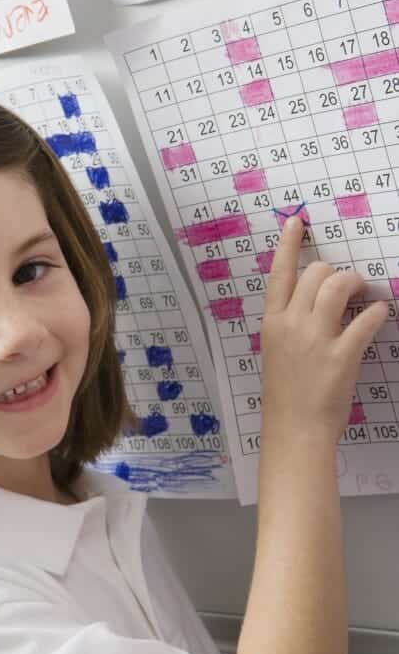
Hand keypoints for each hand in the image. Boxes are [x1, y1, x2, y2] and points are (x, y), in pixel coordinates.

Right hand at [260, 217, 388, 443]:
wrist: (294, 431)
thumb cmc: (286, 396)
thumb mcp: (277, 354)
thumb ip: (290, 326)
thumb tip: (314, 304)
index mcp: (272, 323)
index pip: (279, 273)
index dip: (288, 244)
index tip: (296, 222)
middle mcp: (291, 324)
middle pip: (316, 273)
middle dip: (337, 273)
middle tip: (349, 288)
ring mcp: (316, 338)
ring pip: (339, 285)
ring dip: (358, 283)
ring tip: (365, 295)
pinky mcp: (342, 355)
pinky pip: (367, 319)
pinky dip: (379, 312)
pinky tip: (381, 314)